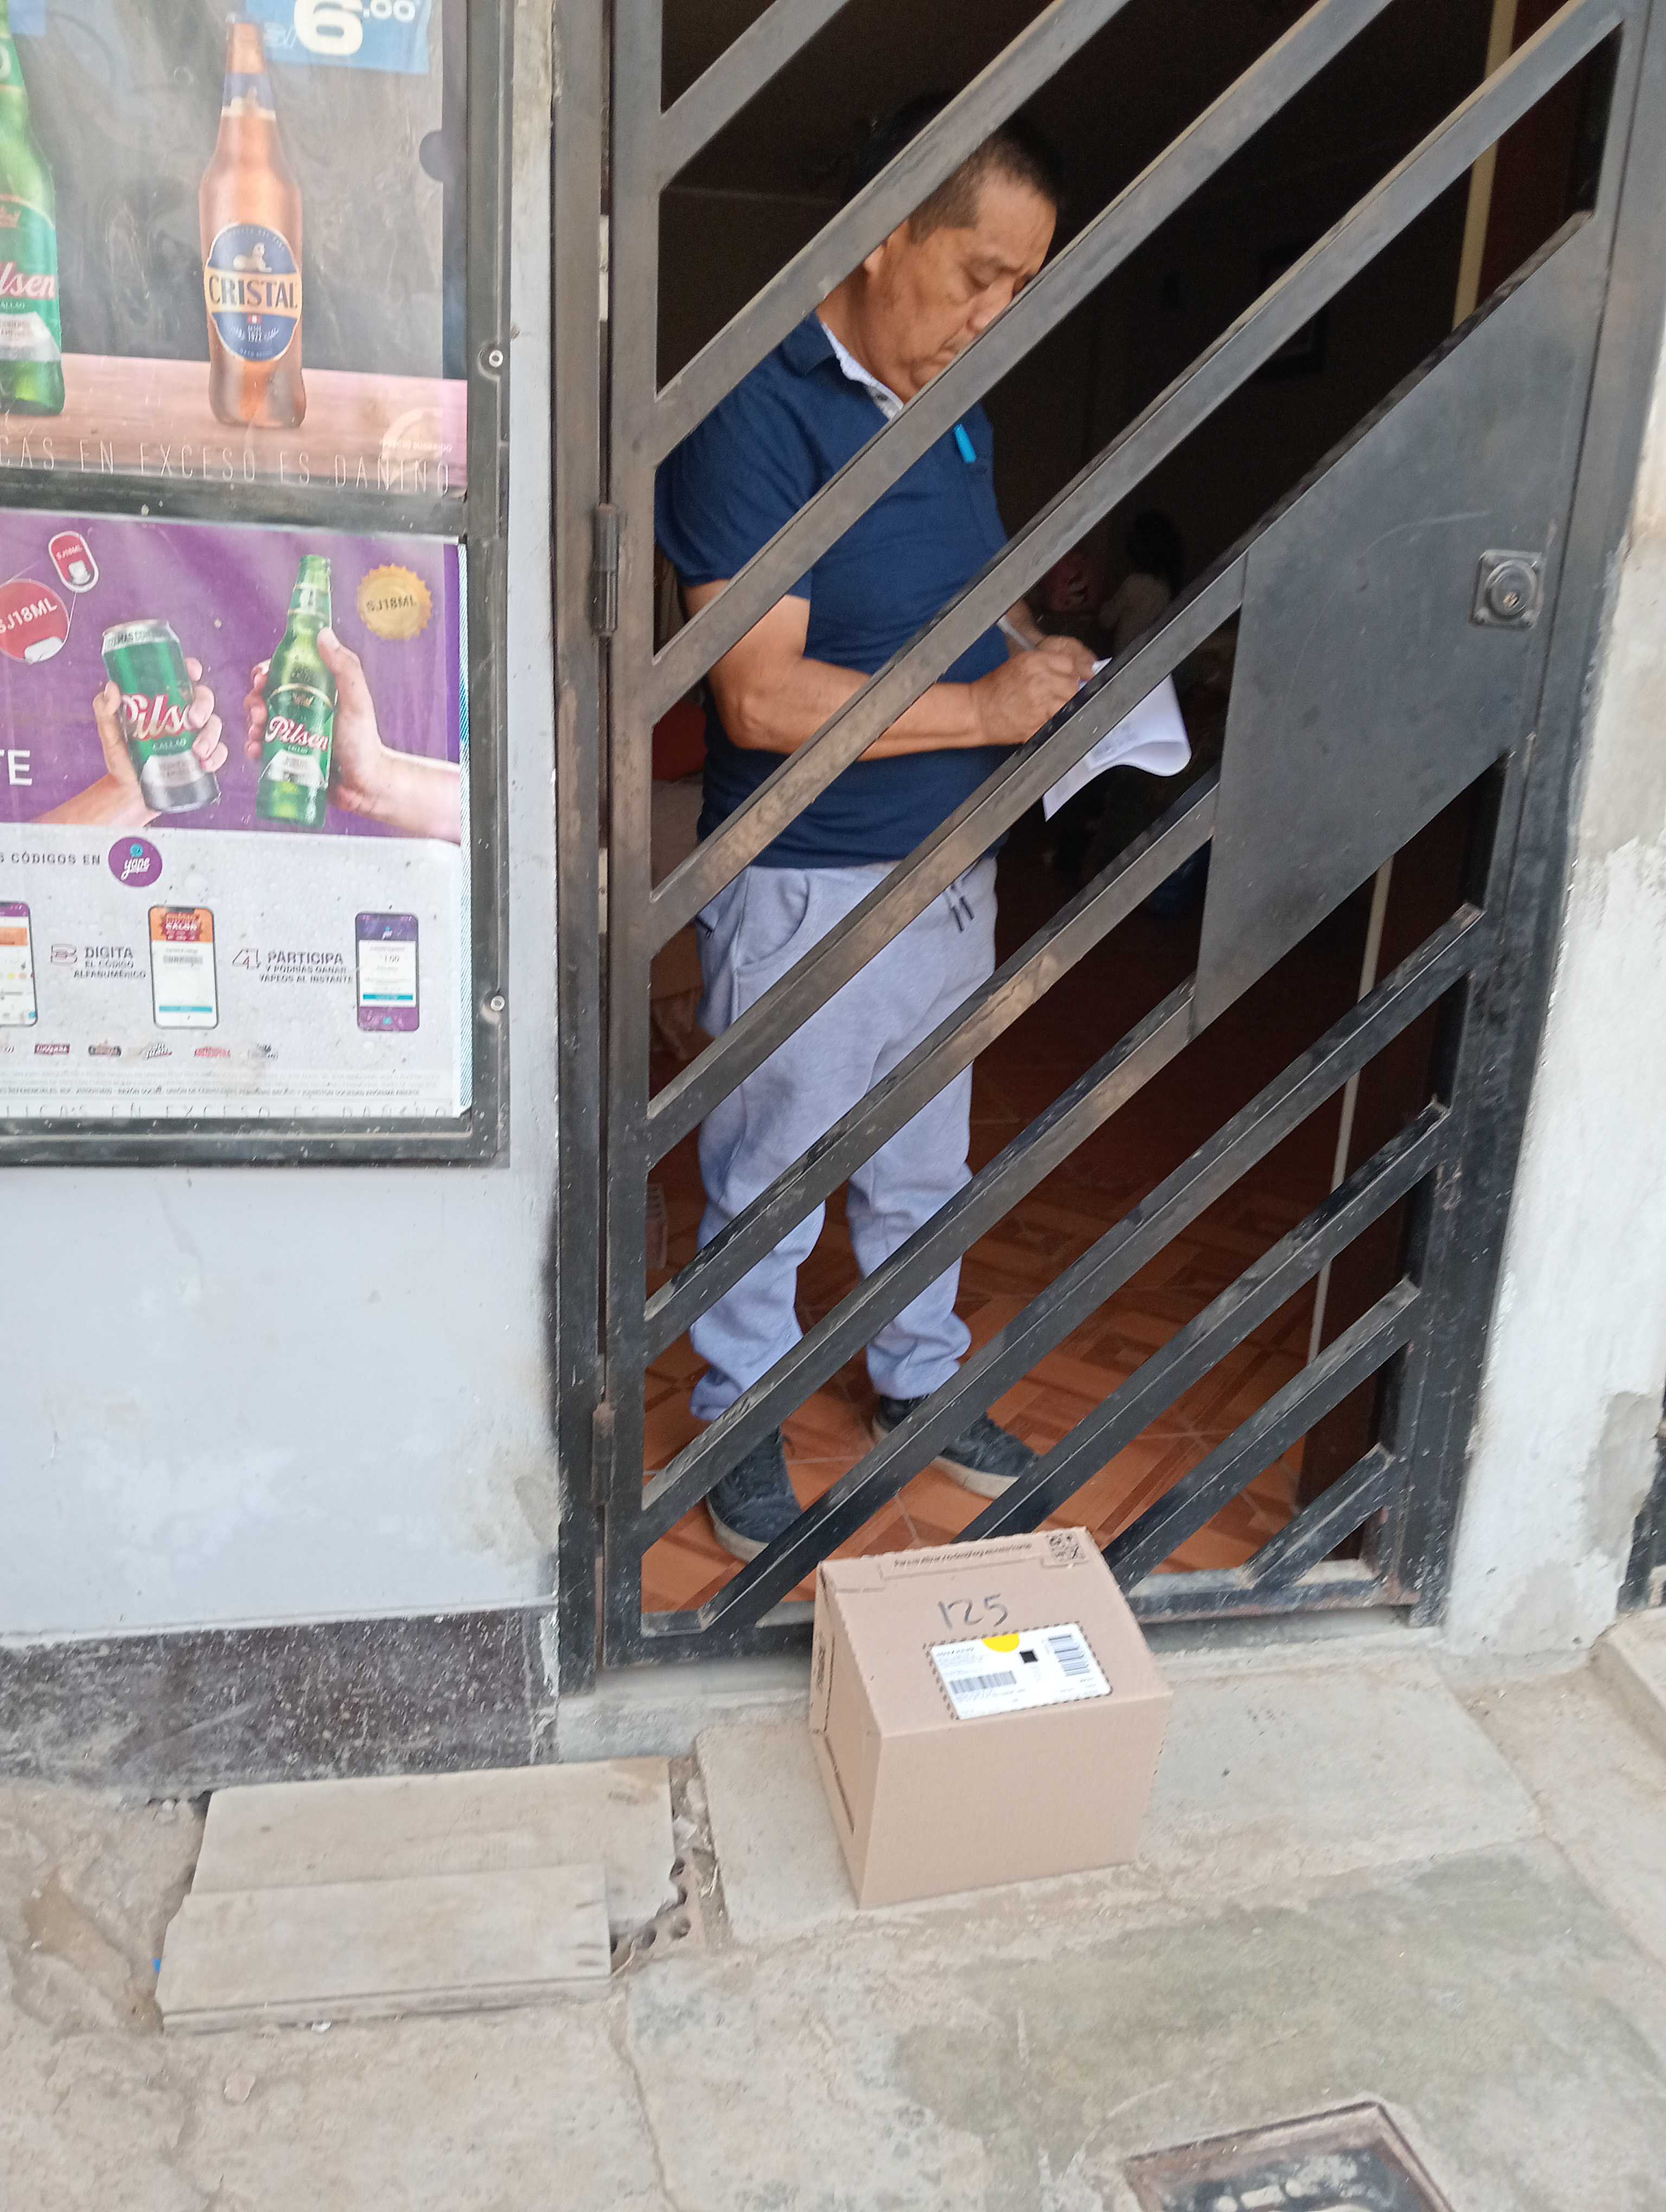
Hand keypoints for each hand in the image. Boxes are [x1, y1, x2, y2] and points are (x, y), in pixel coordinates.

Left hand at [38, 660, 223, 826]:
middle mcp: (182, 717)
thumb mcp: (109, 733)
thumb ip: (105, 710)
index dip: (190, 670)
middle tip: (193, 719)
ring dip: (211, 736)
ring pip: (215, 725)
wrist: (130, 794)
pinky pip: (220, 752)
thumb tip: (112, 687)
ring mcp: (195, 738)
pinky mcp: (203, 759)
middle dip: (204, 706)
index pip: (180, 679)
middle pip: (204, 699)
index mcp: (163, 703)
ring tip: (198, 752)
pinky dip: (217, 757)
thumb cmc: (121, 759)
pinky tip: (205, 765)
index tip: (193, 672)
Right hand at [246, 626, 389, 816]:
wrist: (365, 786)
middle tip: (259, 714)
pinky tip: (256, 751)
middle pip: (264, 697)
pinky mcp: (285, 757)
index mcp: (313, 691)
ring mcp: (290, 734)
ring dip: (251, 725)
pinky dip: (254, 747)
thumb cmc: (364, 742)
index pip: (281, 673)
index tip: (261, 679)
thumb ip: (345, 668)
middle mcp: (299, 710)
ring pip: (259, 722)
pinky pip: (262, 748)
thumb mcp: (357, 701)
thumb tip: (323, 634)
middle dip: (253, 702)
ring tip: (257, 734)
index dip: (265, 673)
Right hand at [973, 637, 1092, 745]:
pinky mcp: (1039, 721)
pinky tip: (1043, 719)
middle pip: (1073, 684)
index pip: (1069, 663)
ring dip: (1065, 707)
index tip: (1073, 680)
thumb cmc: (993, 690)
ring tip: (1050, 709)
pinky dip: (1056, 722)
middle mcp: (1040, 679)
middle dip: (1069, 692)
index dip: (1072, 673)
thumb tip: (1070, 673)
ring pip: (1070, 703)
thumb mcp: (1018, 666)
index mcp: (1034, 662)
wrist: (976, 711)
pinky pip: (1059, 721)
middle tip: (1057, 698)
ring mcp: (1040, 701)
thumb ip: (1044, 667)